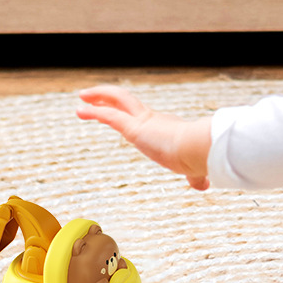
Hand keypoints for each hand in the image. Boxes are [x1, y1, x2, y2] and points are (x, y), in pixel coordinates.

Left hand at [76, 85, 211, 189]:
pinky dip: (93, 111)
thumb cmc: (199, 158)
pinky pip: (110, 115)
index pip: (145, 118)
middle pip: (128, 102)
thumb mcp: (193, 168)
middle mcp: (154, 120)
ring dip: (99, 96)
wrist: (202, 150)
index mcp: (167, 128)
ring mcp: (144, 122)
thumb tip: (203, 185)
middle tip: (94, 98)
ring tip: (83, 96)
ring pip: (118, 100)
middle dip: (110, 98)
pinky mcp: (135, 128)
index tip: (121, 115)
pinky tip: (80, 110)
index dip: (130, 115)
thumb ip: (195, 176)